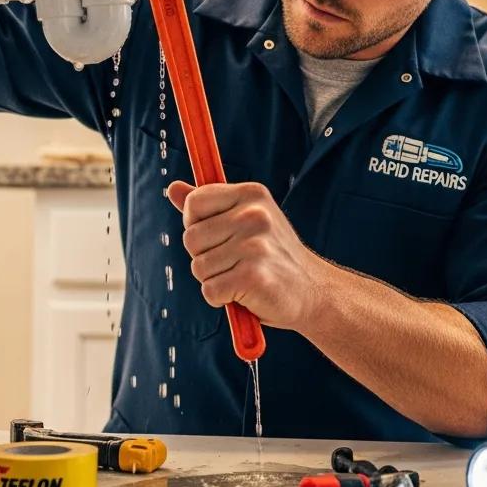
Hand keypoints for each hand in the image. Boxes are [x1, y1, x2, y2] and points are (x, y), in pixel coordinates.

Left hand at [167, 180, 325, 331]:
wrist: (313, 292)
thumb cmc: (272, 256)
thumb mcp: (245, 221)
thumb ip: (209, 207)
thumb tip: (173, 188)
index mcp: (252, 194)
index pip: (194, 203)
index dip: (197, 224)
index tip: (217, 236)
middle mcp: (254, 215)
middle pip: (191, 238)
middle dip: (205, 256)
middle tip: (236, 261)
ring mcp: (255, 245)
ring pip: (198, 267)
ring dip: (215, 279)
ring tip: (243, 276)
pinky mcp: (253, 276)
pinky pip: (210, 290)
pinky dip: (222, 298)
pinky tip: (246, 293)